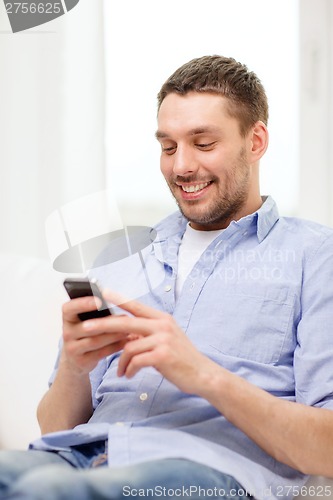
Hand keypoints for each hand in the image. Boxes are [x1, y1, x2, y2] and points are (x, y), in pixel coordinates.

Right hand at [61, 296, 130, 374]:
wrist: (76, 359)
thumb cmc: (87, 333)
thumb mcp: (86, 321)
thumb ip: (95, 312)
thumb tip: (117, 301)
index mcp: (68, 318)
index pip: (69, 308)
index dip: (83, 303)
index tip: (99, 301)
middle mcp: (67, 333)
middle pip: (87, 327)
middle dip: (107, 322)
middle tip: (124, 317)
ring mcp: (72, 349)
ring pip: (95, 341)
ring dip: (114, 335)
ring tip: (128, 329)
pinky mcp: (82, 362)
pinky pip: (101, 353)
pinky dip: (115, 346)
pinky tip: (126, 341)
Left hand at [101, 291, 217, 394]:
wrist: (203, 374)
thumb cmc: (182, 358)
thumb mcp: (167, 339)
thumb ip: (148, 333)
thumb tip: (127, 333)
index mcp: (162, 319)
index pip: (136, 305)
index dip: (118, 298)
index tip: (102, 292)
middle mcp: (162, 325)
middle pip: (126, 322)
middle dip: (104, 325)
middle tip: (86, 327)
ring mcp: (163, 340)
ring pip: (129, 346)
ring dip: (122, 361)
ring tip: (122, 371)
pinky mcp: (162, 355)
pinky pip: (136, 361)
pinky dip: (129, 369)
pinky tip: (129, 375)